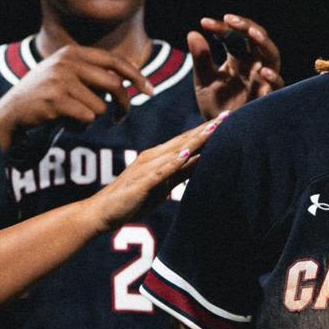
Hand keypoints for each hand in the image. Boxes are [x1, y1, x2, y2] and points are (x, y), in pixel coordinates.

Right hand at [0, 44, 153, 149]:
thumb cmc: (46, 98)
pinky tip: (63, 123)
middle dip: (124, 104)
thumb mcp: (67, 76)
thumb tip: (132, 84)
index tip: (150, 91)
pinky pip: (86, 118)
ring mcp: (60, 79)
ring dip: (91, 118)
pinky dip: (79, 127)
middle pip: (114, 84)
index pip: (115, 61)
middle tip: (122, 119)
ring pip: (100, 107)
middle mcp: (67, 62)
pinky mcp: (56, 99)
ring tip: (72, 117)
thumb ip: (94, 76)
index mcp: (72, 53)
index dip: (136, 76)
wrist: (11, 113)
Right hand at [85, 113, 226, 230]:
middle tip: (227, 116)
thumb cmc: (132, 199)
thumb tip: (201, 159)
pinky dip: (173, 162)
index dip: (206, 130)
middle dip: (206, 129)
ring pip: (174, 151)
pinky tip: (186, 154)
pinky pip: (159, 172)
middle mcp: (152, 157)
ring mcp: (146, 169)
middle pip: (184, 140)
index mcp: (158, 157)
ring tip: (213, 129)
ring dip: (194, 140)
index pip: (186, 140)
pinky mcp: (141, 183)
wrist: (101, 213)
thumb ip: (180, 172)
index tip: (226, 119)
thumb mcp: (163, 185)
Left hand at [187, 14, 283, 119]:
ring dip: (264, 43)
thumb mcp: (204, 81)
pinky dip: (274, 77)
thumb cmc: (216, 106)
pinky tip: (263, 72)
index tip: (204, 23)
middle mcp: (254, 65)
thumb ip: (200, 59)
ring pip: (272, 55)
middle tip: (229, 20)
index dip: (222, 27)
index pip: (235, 35)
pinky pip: (278, 85)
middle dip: (246, 26)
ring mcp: (263, 80)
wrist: (221, 133)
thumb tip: (193, 33)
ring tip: (251, 32)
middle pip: (257, 38)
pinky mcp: (268, 97)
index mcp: (239, 58)